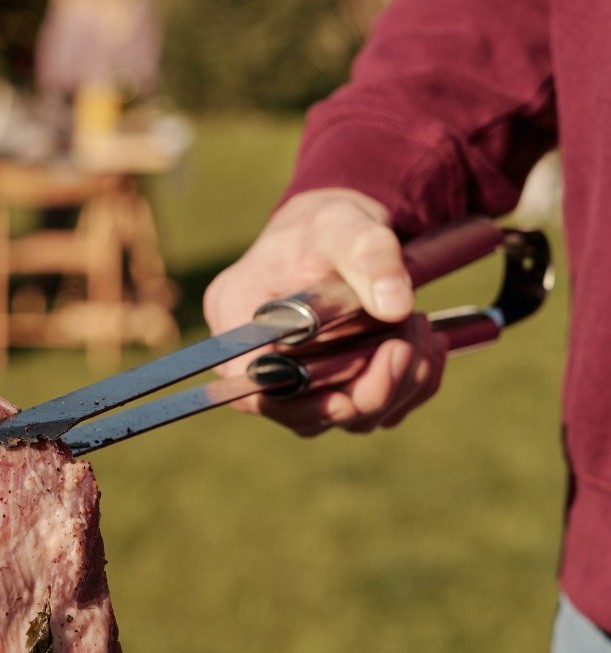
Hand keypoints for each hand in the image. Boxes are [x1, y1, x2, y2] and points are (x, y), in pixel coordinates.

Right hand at [203, 189, 448, 435]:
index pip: (248, 384)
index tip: (350, 387)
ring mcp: (296, 382)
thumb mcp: (344, 224)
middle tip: (407, 342)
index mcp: (237, 318)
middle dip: (365, 391)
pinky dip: (410, 388)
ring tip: (421, 328)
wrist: (344, 232)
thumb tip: (397, 306)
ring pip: (342, 418)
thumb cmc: (328, 225)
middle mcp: (257, 360)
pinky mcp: (332, 390)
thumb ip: (369, 256)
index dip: (293, 401)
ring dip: (395, 386)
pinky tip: (427, 346)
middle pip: (299, 413)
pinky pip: (371, 413)